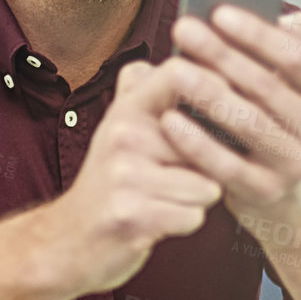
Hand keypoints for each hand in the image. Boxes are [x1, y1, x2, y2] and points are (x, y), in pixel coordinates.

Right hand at [41, 59, 222, 296]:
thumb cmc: (107, 185)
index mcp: (127, 111)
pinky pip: (194, 216)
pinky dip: (184, 222)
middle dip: (206, 166)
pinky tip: (157, 220)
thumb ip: (142, 93)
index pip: (179, 74)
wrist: (68, 241)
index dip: (215, 82)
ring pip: (207, 184)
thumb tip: (164, 58)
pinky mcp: (132, 215)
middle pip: (207, 143)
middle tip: (177, 175)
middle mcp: (123, 136)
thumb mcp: (117, 129)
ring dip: (196, 198)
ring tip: (163, 199)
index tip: (232, 98)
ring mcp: (125, 176)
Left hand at [161, 6, 300, 233]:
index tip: (218, 12)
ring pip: (248, 124)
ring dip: (208, 94)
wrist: (295, 201)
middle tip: (182, 28)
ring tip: (174, 70)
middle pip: (267, 86)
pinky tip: (169, 119)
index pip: (297, 57)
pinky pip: (226, 165)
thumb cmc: (284, 127)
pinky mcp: (267, 193)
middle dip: (221, 54)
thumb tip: (284, 16)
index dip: (257, 33)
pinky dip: (196, 142)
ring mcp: (297, 166)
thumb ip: (297, 49)